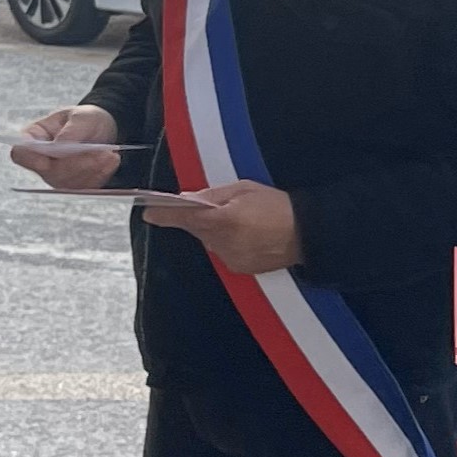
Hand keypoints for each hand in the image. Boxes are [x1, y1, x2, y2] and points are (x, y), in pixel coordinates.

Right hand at [12, 103, 123, 191]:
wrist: (103, 128)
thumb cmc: (85, 119)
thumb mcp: (81, 116)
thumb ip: (70, 131)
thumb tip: (60, 147)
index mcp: (34, 138)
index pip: (21, 154)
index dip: (31, 159)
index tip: (50, 157)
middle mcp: (41, 161)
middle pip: (49, 172)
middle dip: (76, 164)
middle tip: (102, 152)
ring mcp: (56, 176)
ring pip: (68, 183)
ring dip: (92, 170)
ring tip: (110, 154)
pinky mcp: (73, 185)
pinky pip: (84, 187)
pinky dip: (100, 175)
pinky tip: (111, 161)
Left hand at [139, 179, 301, 275]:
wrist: (307, 235)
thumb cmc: (277, 206)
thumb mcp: (244, 189)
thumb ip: (213, 195)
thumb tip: (188, 199)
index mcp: (224, 220)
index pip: (185, 217)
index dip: (165, 215)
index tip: (149, 213)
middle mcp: (223, 242)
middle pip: (196, 229)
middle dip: (200, 218)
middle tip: (222, 208)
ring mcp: (230, 258)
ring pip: (209, 241)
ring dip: (216, 231)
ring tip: (241, 221)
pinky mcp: (238, 268)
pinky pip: (222, 252)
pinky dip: (228, 243)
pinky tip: (248, 235)